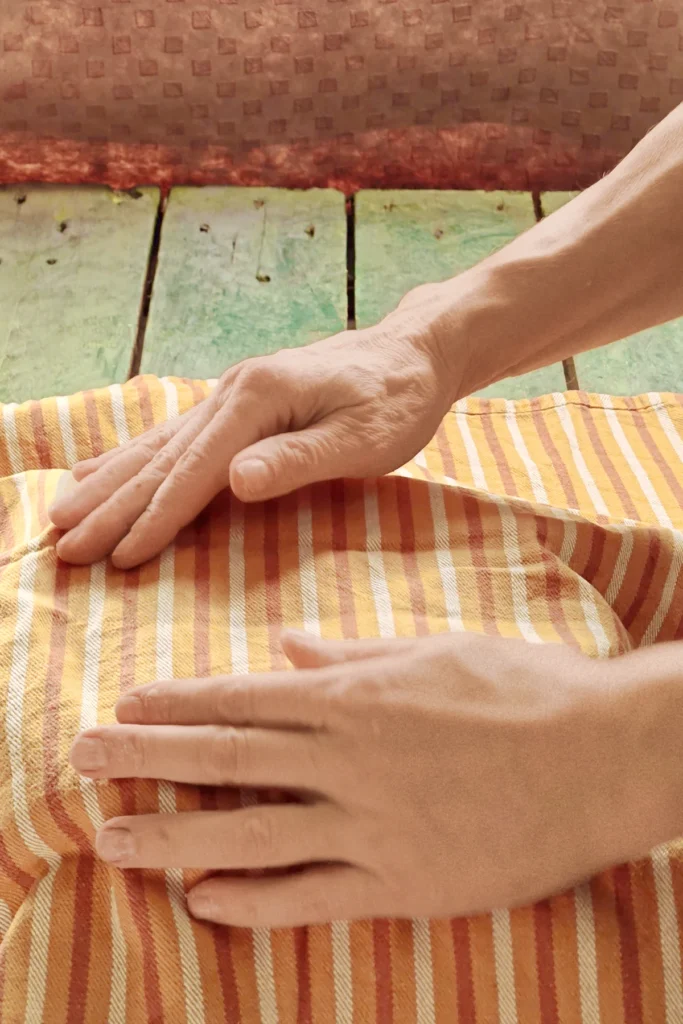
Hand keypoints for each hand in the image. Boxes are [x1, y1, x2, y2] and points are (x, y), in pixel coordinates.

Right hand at [49, 319, 452, 567]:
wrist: (412, 353)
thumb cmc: (397, 400)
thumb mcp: (363, 437)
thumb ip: (297, 459)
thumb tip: (234, 480)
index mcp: (259, 398)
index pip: (196, 470)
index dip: (157, 517)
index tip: (119, 557)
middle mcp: (231, 392)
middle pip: (160, 458)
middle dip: (111, 505)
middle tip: (63, 545)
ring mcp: (228, 397)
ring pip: (155, 447)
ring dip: (107, 483)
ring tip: (60, 513)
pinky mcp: (235, 407)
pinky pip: (171, 438)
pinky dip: (131, 458)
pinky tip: (100, 470)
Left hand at [69, 630, 641, 928]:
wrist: (604, 757)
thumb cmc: (525, 690)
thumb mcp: (437, 652)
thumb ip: (356, 655)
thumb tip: (290, 648)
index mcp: (359, 696)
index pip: (246, 698)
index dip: (178, 701)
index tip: (126, 702)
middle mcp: (351, 760)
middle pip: (228, 760)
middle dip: (146, 757)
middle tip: (80, 756)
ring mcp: (373, 826)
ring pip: (251, 833)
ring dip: (174, 836)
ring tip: (111, 838)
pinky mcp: (402, 882)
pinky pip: (311, 895)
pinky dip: (252, 899)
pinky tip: (202, 898)